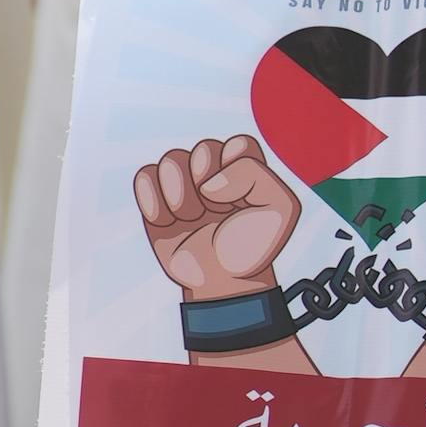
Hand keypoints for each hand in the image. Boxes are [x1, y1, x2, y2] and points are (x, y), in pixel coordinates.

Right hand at [133, 133, 301, 298]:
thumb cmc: (252, 245)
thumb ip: (255, 177)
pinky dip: (153, 199)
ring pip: (172, 159)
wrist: (223, 281)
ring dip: (181, 194)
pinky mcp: (158, 199)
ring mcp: (185, 184)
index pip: (237, 145)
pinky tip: (168, 220)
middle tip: (215, 211)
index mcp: (245, 168)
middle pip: (203, 149)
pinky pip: (145, 176)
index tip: (240, 200)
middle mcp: (214, 171)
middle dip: (210, 184)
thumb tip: (209, 184)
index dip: (235, 171)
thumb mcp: (280, 209)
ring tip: (192, 218)